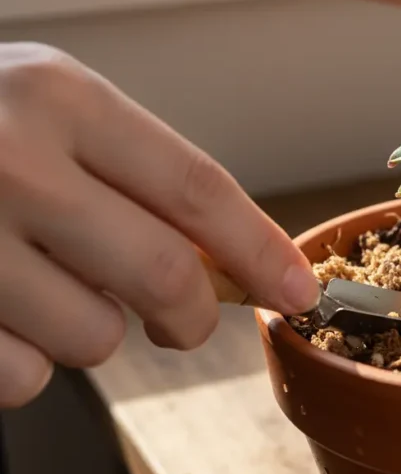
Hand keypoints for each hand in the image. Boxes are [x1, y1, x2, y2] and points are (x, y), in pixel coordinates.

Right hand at [0, 44, 319, 407]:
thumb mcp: (44, 108)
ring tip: (42, 288)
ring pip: (93, 337)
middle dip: (190, 316)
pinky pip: (22, 378)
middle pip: (164, 276)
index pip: (197, 188)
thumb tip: (233, 262)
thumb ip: (133, 173)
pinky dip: (25, 364)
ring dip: (90, 331)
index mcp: (58, 96)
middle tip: (181, 321)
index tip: (298, 292)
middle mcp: (9, 160)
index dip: (262, 250)